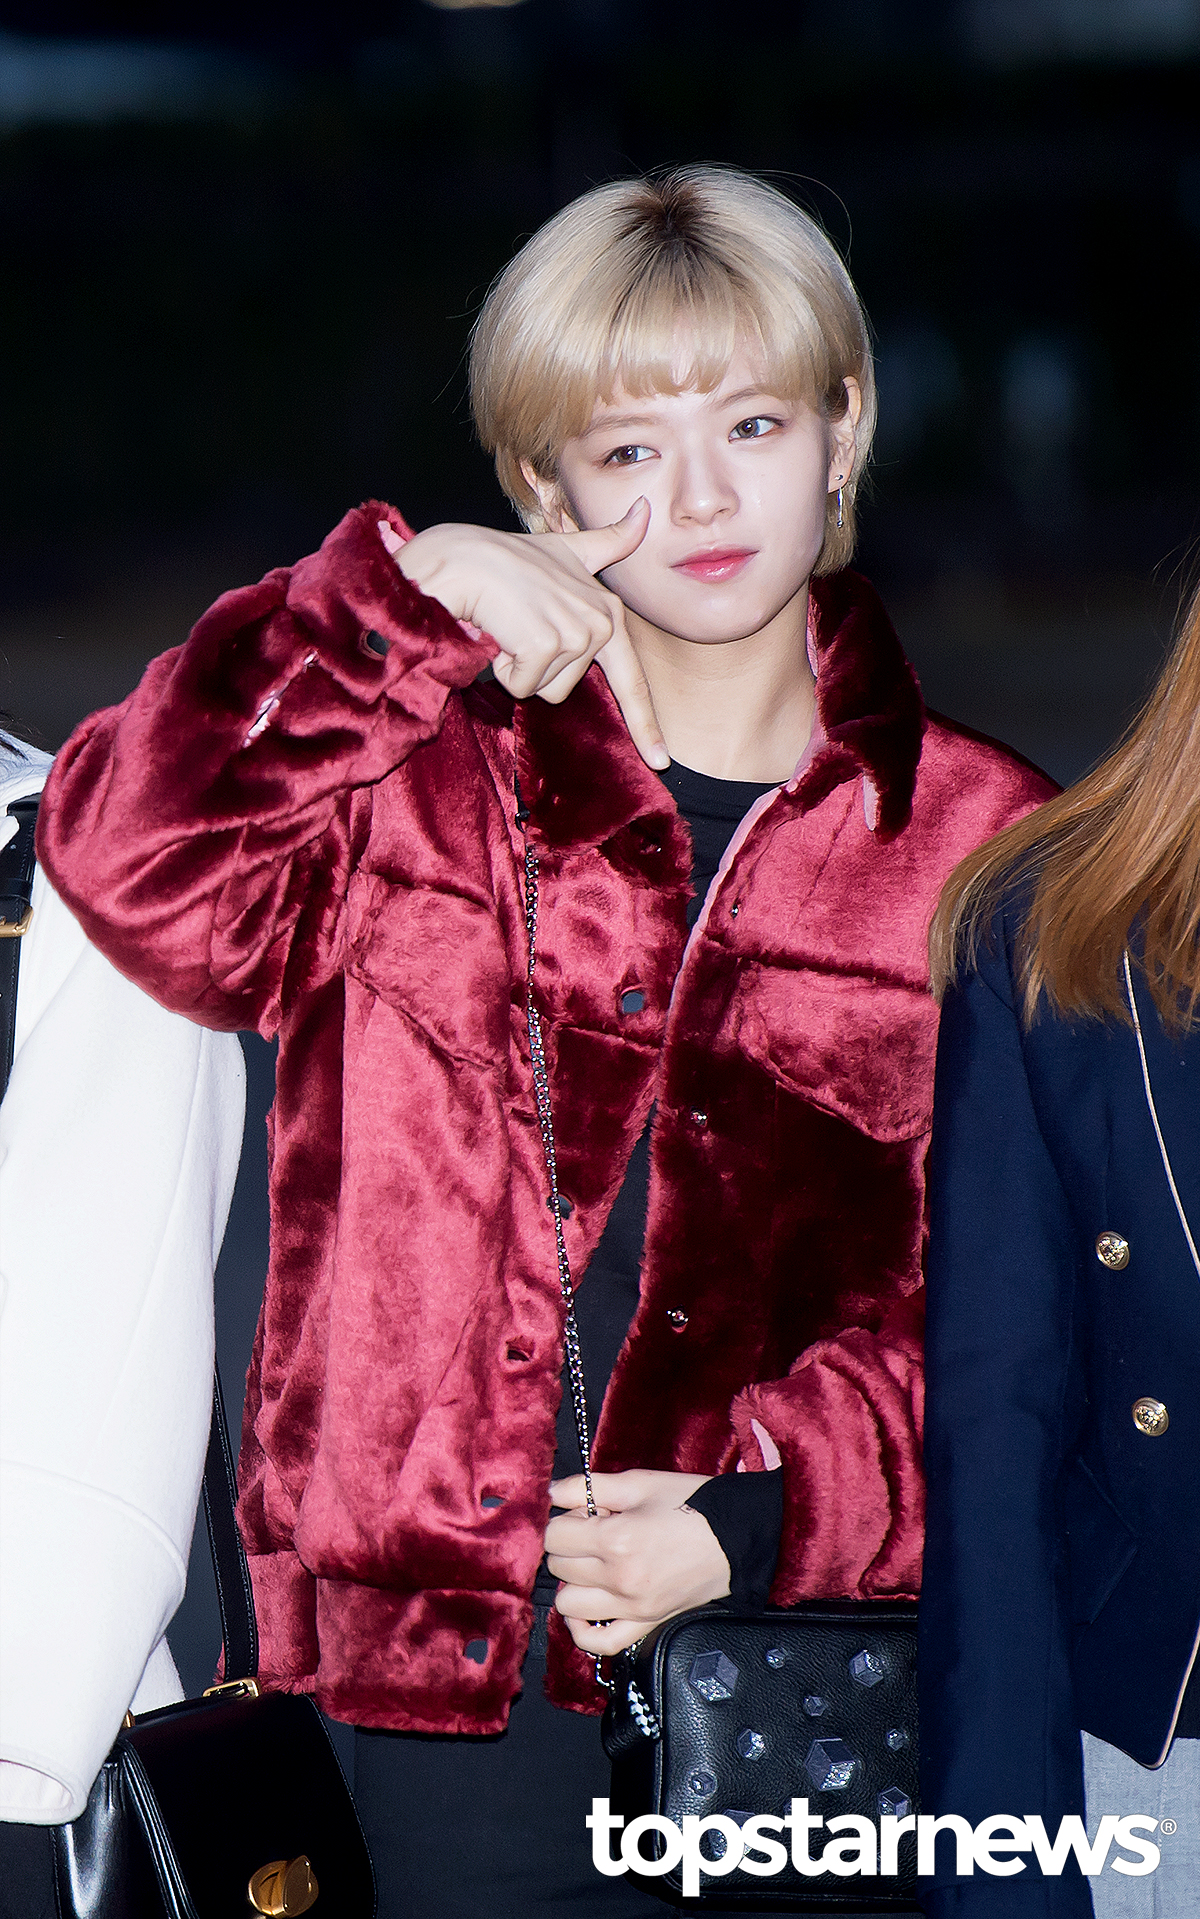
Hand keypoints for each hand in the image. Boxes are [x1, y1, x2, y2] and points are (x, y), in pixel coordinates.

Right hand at [378, 502, 667, 769]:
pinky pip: (522, 684)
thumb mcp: (564, 551)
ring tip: (505, 623)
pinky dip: (500, 664)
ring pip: (543, 689)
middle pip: (565, 688)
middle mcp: (600, 619)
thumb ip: (607, 542)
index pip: (631, 679)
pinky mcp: (547, 642)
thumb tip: (646, 509)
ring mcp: (576, 631)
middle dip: (532, 668)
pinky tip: (495, 628)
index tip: (660, 760)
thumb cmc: (503, 559)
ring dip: (515, 665)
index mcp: (608, 610)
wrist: (458, 559)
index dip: (645, 725)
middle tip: (515, 627)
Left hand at [544, 1469, 730, 1656]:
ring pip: (569, 1605)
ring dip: (573, 1583)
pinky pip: (601, 1643)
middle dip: (568, 1546)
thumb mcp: (638, 1483)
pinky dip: (583, 1630)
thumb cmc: (690, 1503)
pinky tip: (585, 1610)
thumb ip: (588, 1486)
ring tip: (593, 1565)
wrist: (735, 1535)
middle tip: (593, 1533)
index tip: (583, 1514)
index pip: (555, 1537)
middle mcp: (619, 1579)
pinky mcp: (647, 1623)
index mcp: (616, 1539)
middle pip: (559, 1568)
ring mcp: (633, 1607)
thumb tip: (551, 1491)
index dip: (564, 1520)